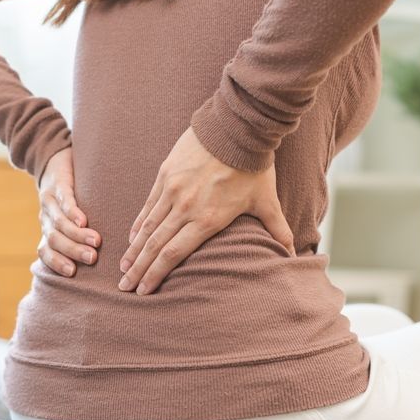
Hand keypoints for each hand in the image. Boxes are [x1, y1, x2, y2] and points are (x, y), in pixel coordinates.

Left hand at [36, 147, 100, 276]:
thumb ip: (76, 238)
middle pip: (54, 240)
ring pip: (59, 223)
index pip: (45, 252)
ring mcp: (49, 202)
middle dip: (72, 251)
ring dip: (77, 235)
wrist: (53, 160)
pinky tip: (84, 221)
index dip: (56, 263)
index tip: (73, 274)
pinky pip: (64, 201)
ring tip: (96, 242)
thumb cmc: (68, 198)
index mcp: (47, 231)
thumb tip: (98, 264)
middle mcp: (45, 219)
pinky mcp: (57, 186)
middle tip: (92, 259)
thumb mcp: (67, 220)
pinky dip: (73, 213)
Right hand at [118, 126, 295, 294]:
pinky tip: (132, 238)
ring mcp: (173, 190)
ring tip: (123, 268)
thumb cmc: (254, 166)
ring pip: (147, 227)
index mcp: (208, 219)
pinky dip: (139, 223)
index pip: (174, 254)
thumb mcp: (267, 201)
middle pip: (155, 246)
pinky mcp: (166, 173)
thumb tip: (295, 254)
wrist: (237, 127)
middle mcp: (185, 207)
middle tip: (124, 288)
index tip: (144, 291)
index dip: (156, 275)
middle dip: (138, 269)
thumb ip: (278, 230)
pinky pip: (148, 204)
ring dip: (134, 250)